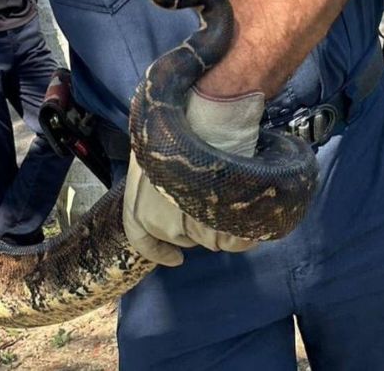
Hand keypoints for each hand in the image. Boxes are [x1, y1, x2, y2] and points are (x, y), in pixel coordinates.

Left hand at [122, 87, 264, 265]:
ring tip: (231, 192)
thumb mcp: (154, 156)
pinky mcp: (214, 228)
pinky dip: (245, 230)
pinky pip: (234, 241)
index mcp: (136, 205)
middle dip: (199, 224)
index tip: (176, 260)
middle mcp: (157, 222)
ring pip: (212, 239)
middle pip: (186, 238)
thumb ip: (156, 181)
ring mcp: (186, 227)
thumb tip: (168, 192)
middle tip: (212, 195)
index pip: (141, 241)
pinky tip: (247, 205)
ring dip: (224, 223)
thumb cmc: (179, 132)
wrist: (206, 123)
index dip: (158, 252)